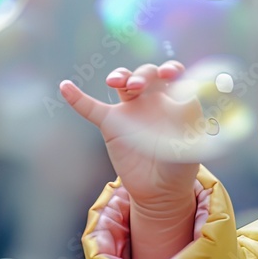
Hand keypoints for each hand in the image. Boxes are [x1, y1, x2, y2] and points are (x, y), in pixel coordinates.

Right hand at [60, 62, 201, 208]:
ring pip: (122, 82)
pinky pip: (91, 108)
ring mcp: (130, 110)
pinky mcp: (111, 124)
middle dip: (142, 74)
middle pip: (145, 74)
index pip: (172, 74)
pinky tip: (66, 87)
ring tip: (117, 82)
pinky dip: (77, 98)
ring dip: (120, 76)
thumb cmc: (181, 164)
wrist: (161, 190)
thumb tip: (188, 94)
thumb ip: (189, 119)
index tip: (169, 73)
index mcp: (174, 99)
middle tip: (139, 86)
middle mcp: (152, 99)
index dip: (170, 68)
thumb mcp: (191, 142)